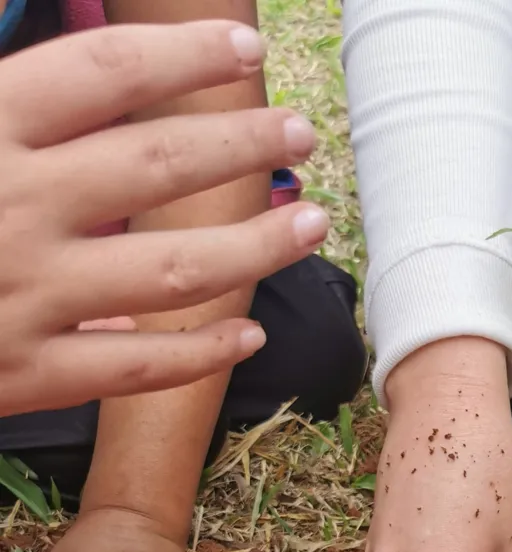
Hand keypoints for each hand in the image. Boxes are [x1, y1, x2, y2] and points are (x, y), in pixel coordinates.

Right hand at [0, 19, 328, 416]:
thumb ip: (5, 98)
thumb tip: (86, 73)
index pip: (101, 74)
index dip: (183, 55)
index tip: (244, 46)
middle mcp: (6, 210)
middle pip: (155, 165)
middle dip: (241, 142)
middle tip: (303, 132)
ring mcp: (18, 297)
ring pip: (170, 270)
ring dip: (254, 246)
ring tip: (312, 222)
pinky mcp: (22, 376)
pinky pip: (132, 365)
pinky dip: (197, 352)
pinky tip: (248, 334)